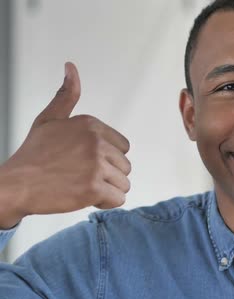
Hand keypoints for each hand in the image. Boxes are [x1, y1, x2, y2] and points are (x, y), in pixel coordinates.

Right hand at [0, 62, 130, 228]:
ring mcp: (96, 165)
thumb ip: (66, 96)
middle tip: (80, 175)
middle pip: (124, 166)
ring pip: (123, 183)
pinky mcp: (94, 187)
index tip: (84, 161)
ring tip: (81, 185)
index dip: (106, 158)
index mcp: (90, 125)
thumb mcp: (49, 119)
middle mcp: (96, 142)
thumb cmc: (33, 155)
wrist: (16, 184)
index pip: (122, 147)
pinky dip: (105, 202)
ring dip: (107, 189)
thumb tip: (71, 68)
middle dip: (107, 174)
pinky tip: (85, 196)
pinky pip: (118, 199)